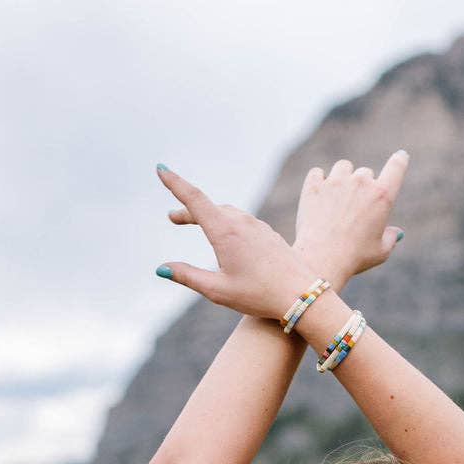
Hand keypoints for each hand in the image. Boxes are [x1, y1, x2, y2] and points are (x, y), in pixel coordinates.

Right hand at [154, 166, 315, 317]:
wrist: (302, 295)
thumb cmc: (259, 295)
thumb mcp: (217, 290)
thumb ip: (187, 277)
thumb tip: (161, 269)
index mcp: (225, 232)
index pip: (194, 199)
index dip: (175, 183)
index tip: (161, 168)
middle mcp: (241, 223)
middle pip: (208, 207)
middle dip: (188, 210)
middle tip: (172, 219)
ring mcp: (257, 226)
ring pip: (226, 213)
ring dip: (208, 216)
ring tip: (197, 224)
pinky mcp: (268, 234)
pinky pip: (242, 221)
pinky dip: (226, 222)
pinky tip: (227, 237)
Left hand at [292, 150, 408, 289]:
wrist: (322, 259)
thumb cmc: (355, 258)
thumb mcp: (380, 252)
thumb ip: (390, 238)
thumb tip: (395, 232)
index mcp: (382, 196)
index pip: (397, 168)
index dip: (400, 160)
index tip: (401, 156)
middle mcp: (361, 183)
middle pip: (366, 173)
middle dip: (363, 186)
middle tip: (354, 208)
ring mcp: (336, 182)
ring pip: (343, 167)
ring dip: (342, 178)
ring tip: (337, 198)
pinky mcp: (314, 186)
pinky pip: (317, 172)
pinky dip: (318, 181)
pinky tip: (318, 195)